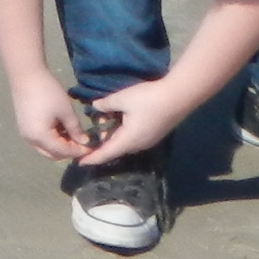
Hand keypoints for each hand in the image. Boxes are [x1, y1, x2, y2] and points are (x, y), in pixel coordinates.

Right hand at [6, 68, 85, 161]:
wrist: (26, 75)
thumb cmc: (48, 92)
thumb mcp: (66, 111)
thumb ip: (76, 129)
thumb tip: (84, 142)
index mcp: (41, 137)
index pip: (63, 152)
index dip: (78, 151)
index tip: (92, 148)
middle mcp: (30, 140)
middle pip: (53, 154)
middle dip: (68, 151)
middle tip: (82, 142)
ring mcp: (25, 134)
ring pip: (46, 148)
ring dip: (60, 146)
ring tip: (73, 135)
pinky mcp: (24, 127)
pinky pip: (40, 140)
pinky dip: (52, 140)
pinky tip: (60, 129)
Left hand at [78, 78, 196, 164]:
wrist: (179, 96)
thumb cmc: (148, 99)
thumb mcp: (122, 99)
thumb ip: (105, 104)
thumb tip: (95, 107)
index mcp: (128, 140)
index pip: (106, 153)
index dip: (92, 158)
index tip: (79, 162)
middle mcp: (138, 145)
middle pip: (115, 146)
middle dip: (103, 138)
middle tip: (97, 122)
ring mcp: (148, 140)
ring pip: (125, 140)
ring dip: (114, 132)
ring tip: (108, 116)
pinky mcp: (155, 134)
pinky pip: (134, 136)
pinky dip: (124, 130)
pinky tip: (122, 115)